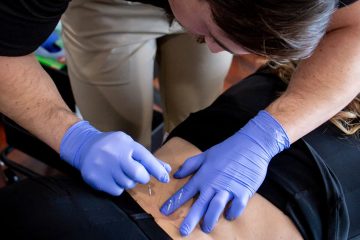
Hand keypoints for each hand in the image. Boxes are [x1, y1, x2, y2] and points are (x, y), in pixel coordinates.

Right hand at [60, 121, 170, 195]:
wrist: (84, 146)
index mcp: (126, 144)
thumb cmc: (113, 147)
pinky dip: (117, 187)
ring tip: (120, 172)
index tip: (165, 179)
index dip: (158, 170)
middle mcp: (115, 154)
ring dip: (128, 181)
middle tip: (139, 175)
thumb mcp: (130, 146)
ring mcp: (104, 167)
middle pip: (138, 174)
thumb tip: (167, 170)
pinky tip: (111, 177)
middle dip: (142, 177)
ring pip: (128, 184)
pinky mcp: (95, 178)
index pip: (146, 158)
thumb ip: (148, 159)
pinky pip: (117, 191)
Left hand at [160, 110, 288, 235]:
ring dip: (210, 219)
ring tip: (205, 228)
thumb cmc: (227, 149)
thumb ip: (190, 165)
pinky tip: (229, 216)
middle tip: (183, 232)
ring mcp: (229, 188)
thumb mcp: (205, 155)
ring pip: (216, 207)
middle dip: (190, 219)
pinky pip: (237, 206)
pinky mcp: (243, 191)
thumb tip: (176, 174)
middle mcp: (214, 184)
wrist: (251, 144)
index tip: (164, 211)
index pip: (185, 191)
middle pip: (199, 204)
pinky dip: (233, 212)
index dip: (174, 202)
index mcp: (203, 175)